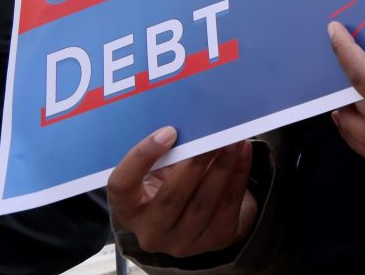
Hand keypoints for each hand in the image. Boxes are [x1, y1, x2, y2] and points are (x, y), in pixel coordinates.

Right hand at [107, 128, 257, 257]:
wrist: (205, 218)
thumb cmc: (176, 185)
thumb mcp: (162, 173)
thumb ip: (168, 154)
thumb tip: (193, 123)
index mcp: (129, 209)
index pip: (121, 185)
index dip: (141, 157)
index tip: (168, 131)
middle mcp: (151, 231)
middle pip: (171, 197)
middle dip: (195, 163)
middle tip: (214, 135)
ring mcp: (183, 241)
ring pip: (204, 202)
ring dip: (222, 167)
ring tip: (233, 140)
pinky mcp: (215, 240)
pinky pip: (229, 204)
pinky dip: (238, 174)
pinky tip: (243, 153)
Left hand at [328, 21, 364, 175]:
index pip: (364, 76)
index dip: (346, 51)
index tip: (334, 32)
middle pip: (355, 98)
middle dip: (346, 72)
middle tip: (342, 51)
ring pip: (349, 124)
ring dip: (344, 101)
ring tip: (344, 83)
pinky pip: (357, 145)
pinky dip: (349, 126)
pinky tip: (348, 113)